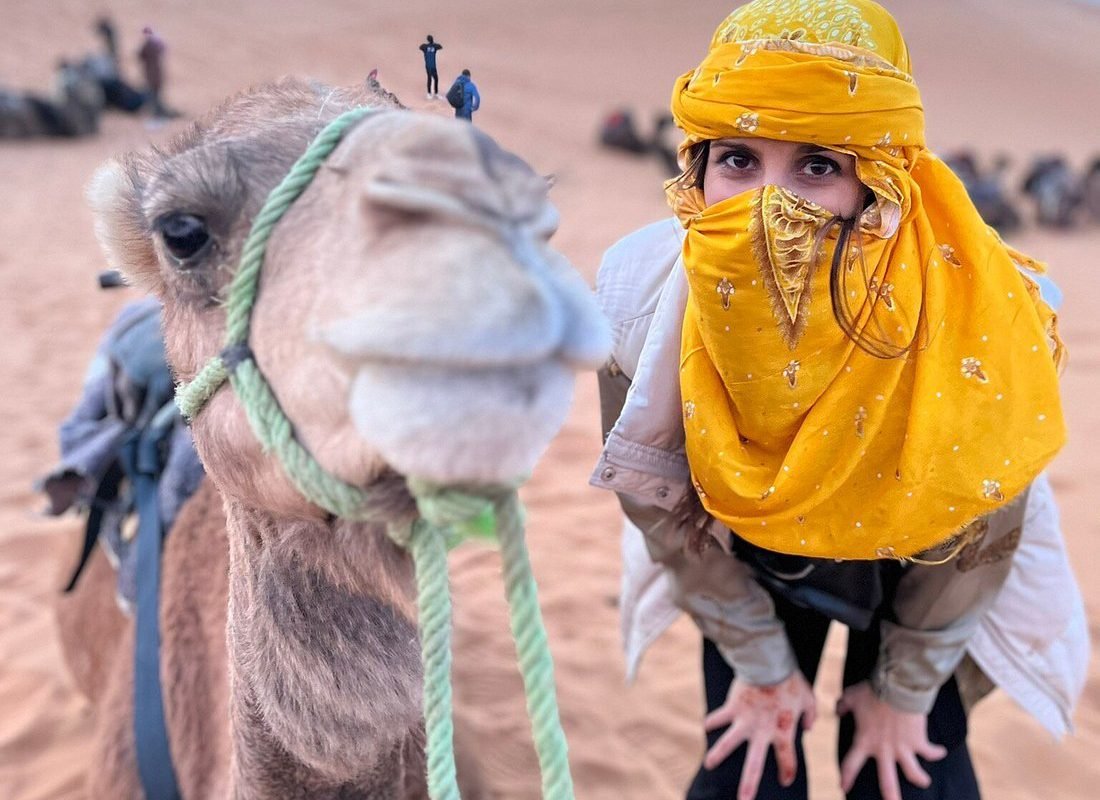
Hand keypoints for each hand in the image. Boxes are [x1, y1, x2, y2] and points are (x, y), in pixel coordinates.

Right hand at [703, 671, 816, 799]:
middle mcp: (762, 731)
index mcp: (783, 732)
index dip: (786, 772)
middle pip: (754, 764)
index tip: (784, 780)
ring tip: (708, 765)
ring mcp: (745, 720)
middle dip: (748, 785)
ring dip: (718, 755)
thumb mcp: (809, 699)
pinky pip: (719, 716)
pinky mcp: (733, 707)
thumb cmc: (791, 681)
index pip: (787, 760)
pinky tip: (706, 727)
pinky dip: (712, 721)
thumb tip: (807, 727)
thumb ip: (811, 716)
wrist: (770, 663)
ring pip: (728, 743)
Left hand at [837, 681, 947, 799]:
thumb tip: (838, 710)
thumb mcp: (851, 696)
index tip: (844, 787)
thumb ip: (843, 705)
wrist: (898, 687)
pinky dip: (937, 752)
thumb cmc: (873, 691)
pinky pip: (930, 752)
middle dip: (890, 797)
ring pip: (913, 773)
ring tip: (924, 782)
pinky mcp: (919, 741)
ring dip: (920, 779)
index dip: (847, 777)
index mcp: (865, 741)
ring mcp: (903, 748)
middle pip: (887, 782)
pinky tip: (941, 752)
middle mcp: (884, 750)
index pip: (851, 764)